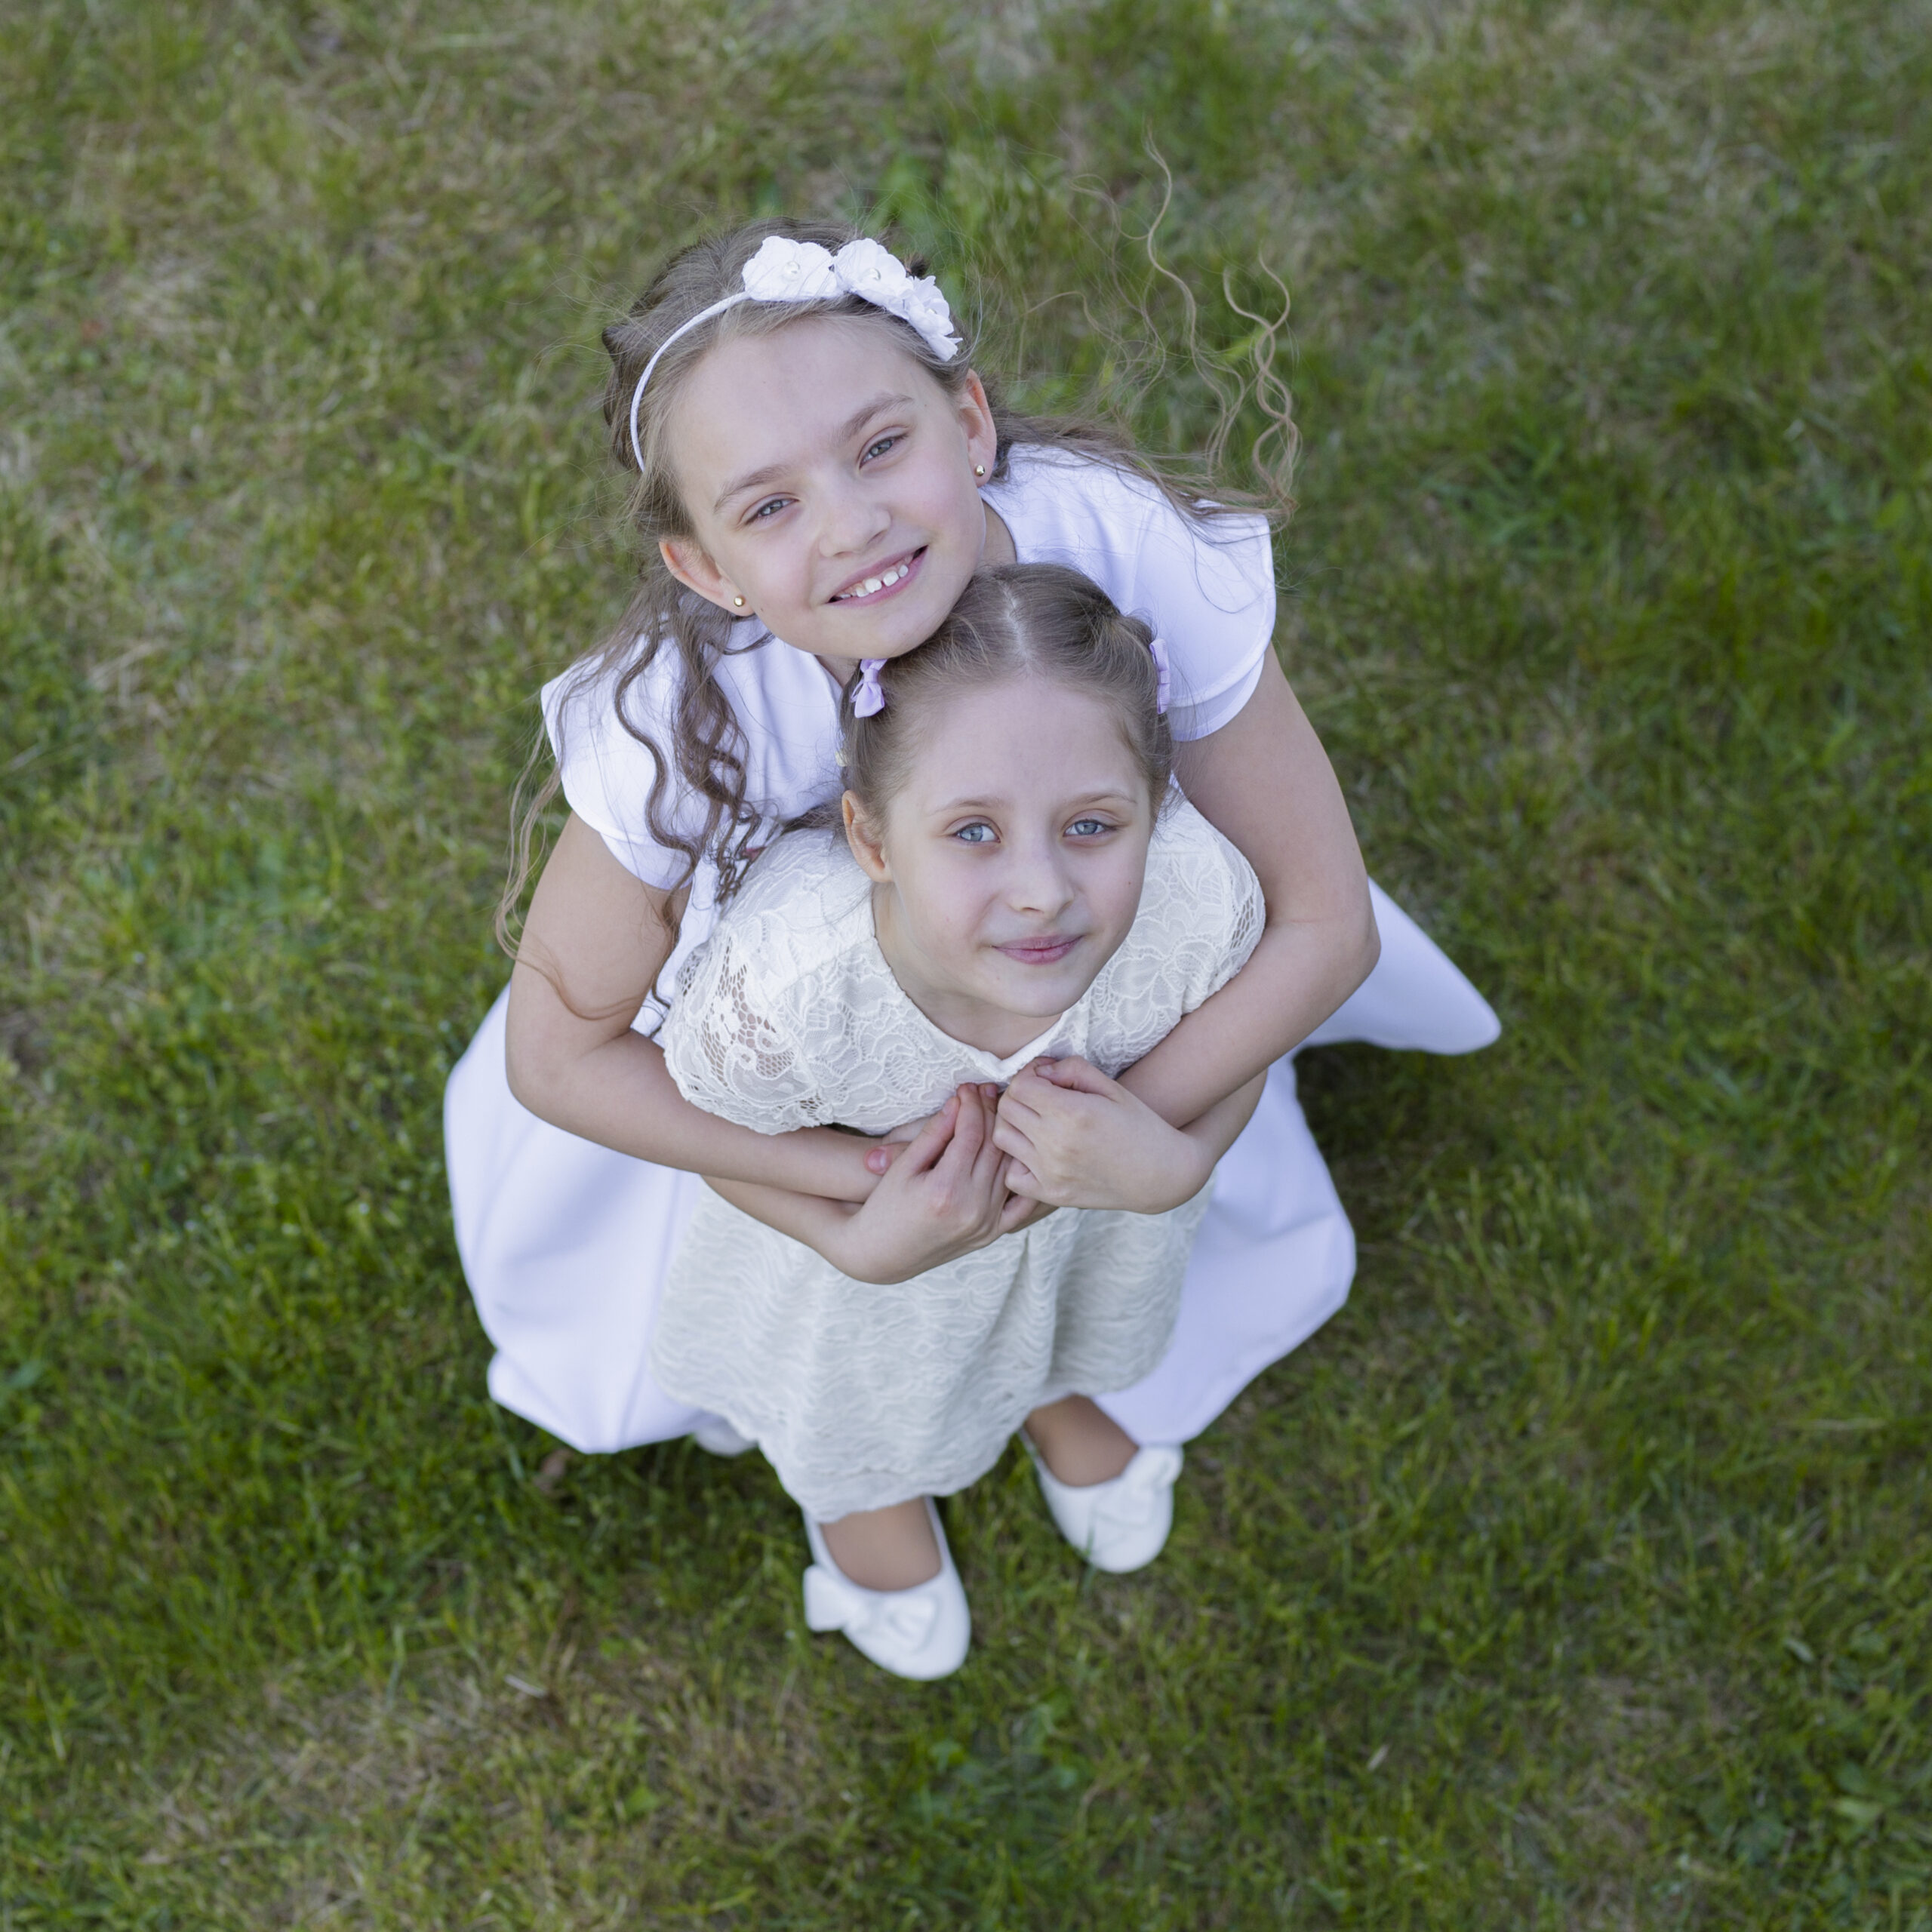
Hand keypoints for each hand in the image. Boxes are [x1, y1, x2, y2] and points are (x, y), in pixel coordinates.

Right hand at [830, 1084, 1037, 1283]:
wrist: (883, 1254)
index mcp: (946, 1190)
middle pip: (994, 1147)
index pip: (971, 1134)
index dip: (971, 1105)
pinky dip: (1022, 1176)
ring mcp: (986, 1224)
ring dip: (1006, 1137)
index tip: (966, 1086)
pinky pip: (1020, 1203)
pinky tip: (1017, 1153)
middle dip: (991, 1113)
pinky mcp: (992, 1234)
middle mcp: (972, 1209)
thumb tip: (958, 1102)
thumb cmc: (885, 1207)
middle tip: (986, 1091)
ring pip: (1008, 1168)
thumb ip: (933, 1134)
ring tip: (997, 1112)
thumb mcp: (902, 1166)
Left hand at [994, 1057, 1211, 1212]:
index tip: (1044, 1078)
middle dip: (1018, 1095)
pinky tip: (1036, 1153)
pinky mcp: (1051, 1194)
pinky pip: (1011, 1175)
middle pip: (1006, 1109)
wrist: (1161, 1174)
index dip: (1029, 1075)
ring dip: (1013, 1124)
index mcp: (1072, 1113)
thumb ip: (1071, 1070)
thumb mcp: (1111, 1087)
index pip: (1020, 1085)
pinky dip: (1016, 1161)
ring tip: (1035, 1122)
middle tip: (1039, 1097)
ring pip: (1002, 1138)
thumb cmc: (1139, 1124)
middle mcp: (1056, 1144)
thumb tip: (1038, 1070)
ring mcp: (1051, 1172)